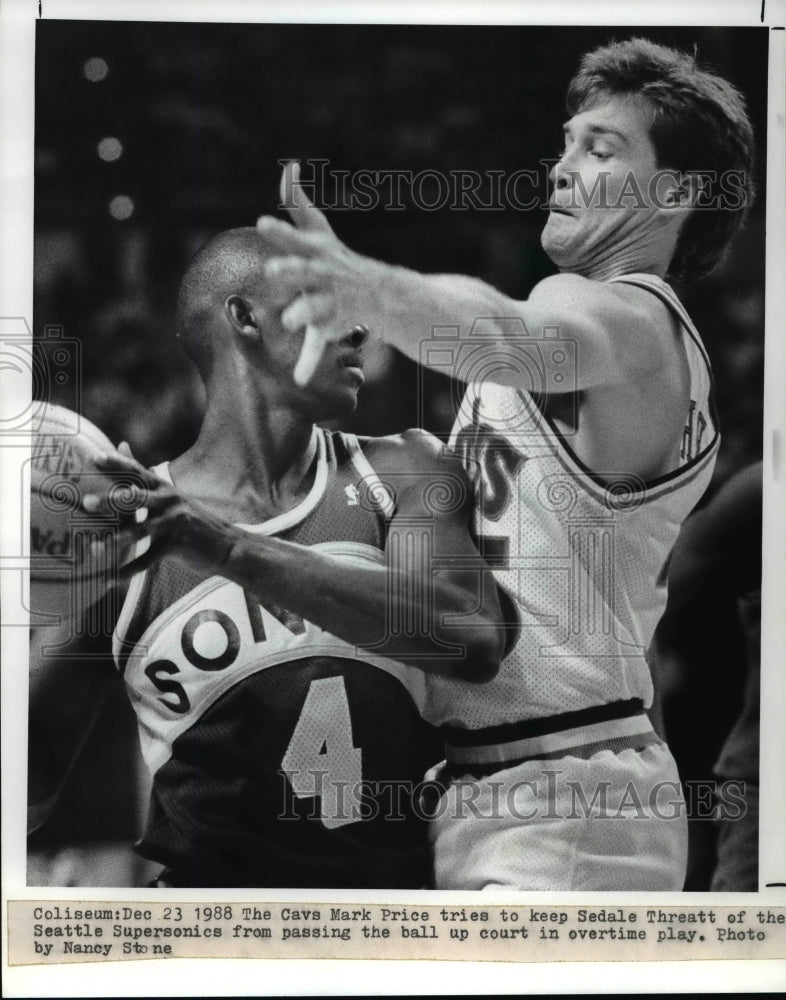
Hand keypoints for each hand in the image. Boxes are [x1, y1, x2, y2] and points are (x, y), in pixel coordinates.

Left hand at [82, 446, 241, 578]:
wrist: (226, 545)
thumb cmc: (191, 519)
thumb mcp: (171, 494)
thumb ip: (143, 474)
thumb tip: (122, 443)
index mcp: (165, 488)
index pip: (138, 472)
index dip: (117, 464)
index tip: (94, 458)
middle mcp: (169, 502)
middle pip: (136, 499)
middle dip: (111, 501)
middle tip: (87, 503)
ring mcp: (174, 524)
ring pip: (139, 531)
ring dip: (115, 539)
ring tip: (94, 547)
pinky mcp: (176, 546)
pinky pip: (148, 559)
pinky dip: (129, 570)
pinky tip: (112, 578)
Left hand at [257, 161, 379, 385]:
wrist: (381, 294)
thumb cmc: (337, 261)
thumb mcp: (320, 232)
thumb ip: (300, 203)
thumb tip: (289, 166)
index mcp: (317, 254)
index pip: (297, 239)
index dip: (281, 231)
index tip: (263, 222)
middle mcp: (324, 275)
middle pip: (304, 270)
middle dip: (290, 270)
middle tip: (273, 270)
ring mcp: (331, 301)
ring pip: (314, 308)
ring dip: (303, 314)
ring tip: (289, 320)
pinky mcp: (332, 325)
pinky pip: (317, 345)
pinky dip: (307, 363)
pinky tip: (298, 379)